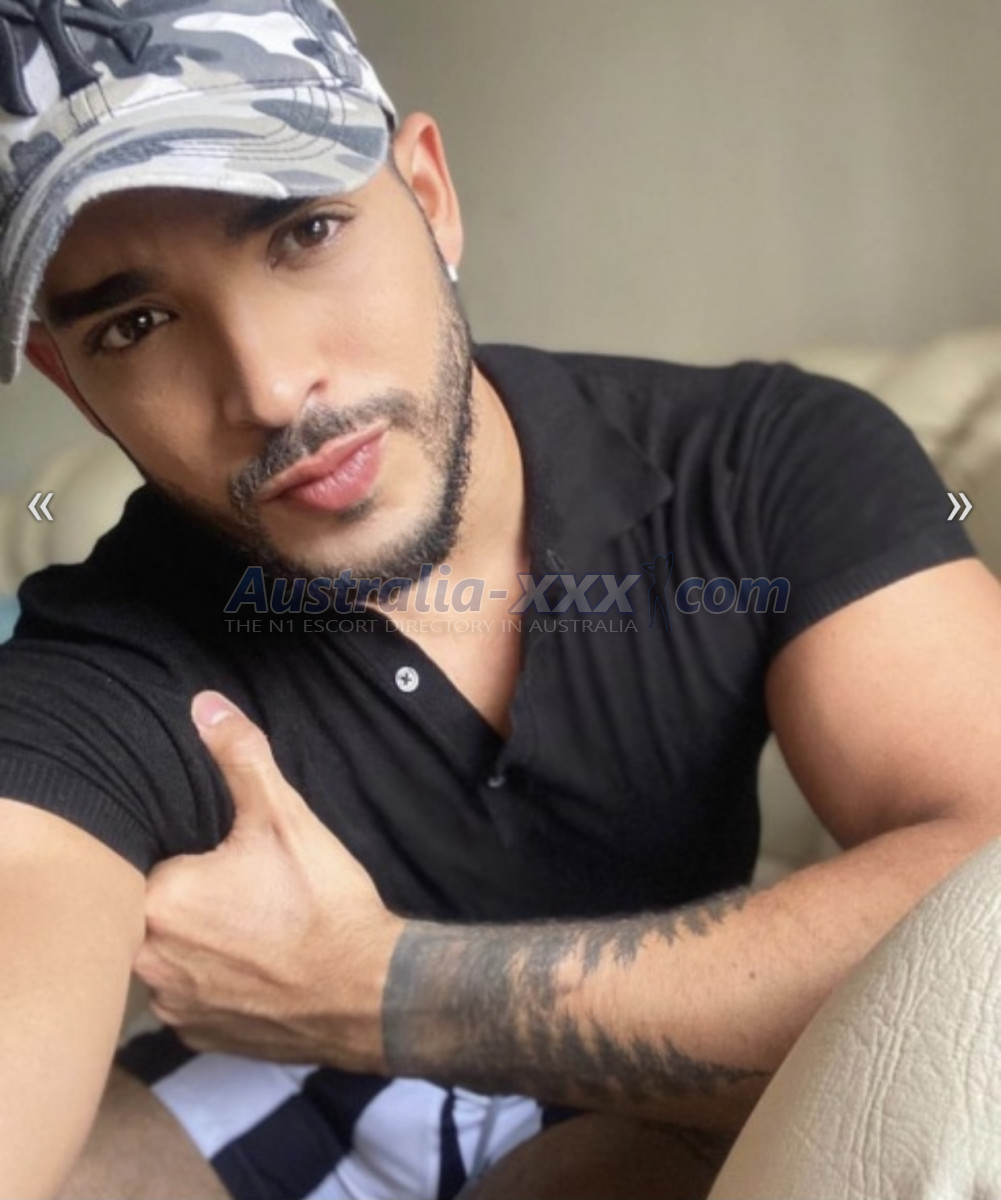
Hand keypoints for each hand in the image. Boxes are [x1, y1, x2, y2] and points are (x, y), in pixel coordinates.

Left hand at [133, 690, 403, 1072]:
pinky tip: (254, 965)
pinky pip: (187, 995)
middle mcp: (149, 960)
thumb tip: (205, 706)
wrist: (369, 993)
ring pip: (167, 954)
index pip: (147, 862)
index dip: (186, 855)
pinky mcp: (197, 1035)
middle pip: (150, 909)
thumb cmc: (323, 905)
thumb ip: (240, 758)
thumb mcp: (285, 818)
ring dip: (196, 941)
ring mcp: (173, 1005)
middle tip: (242, 891)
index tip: (221, 859)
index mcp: (159, 900)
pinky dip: (212, 980)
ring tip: (251, 928)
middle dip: (189, 896)